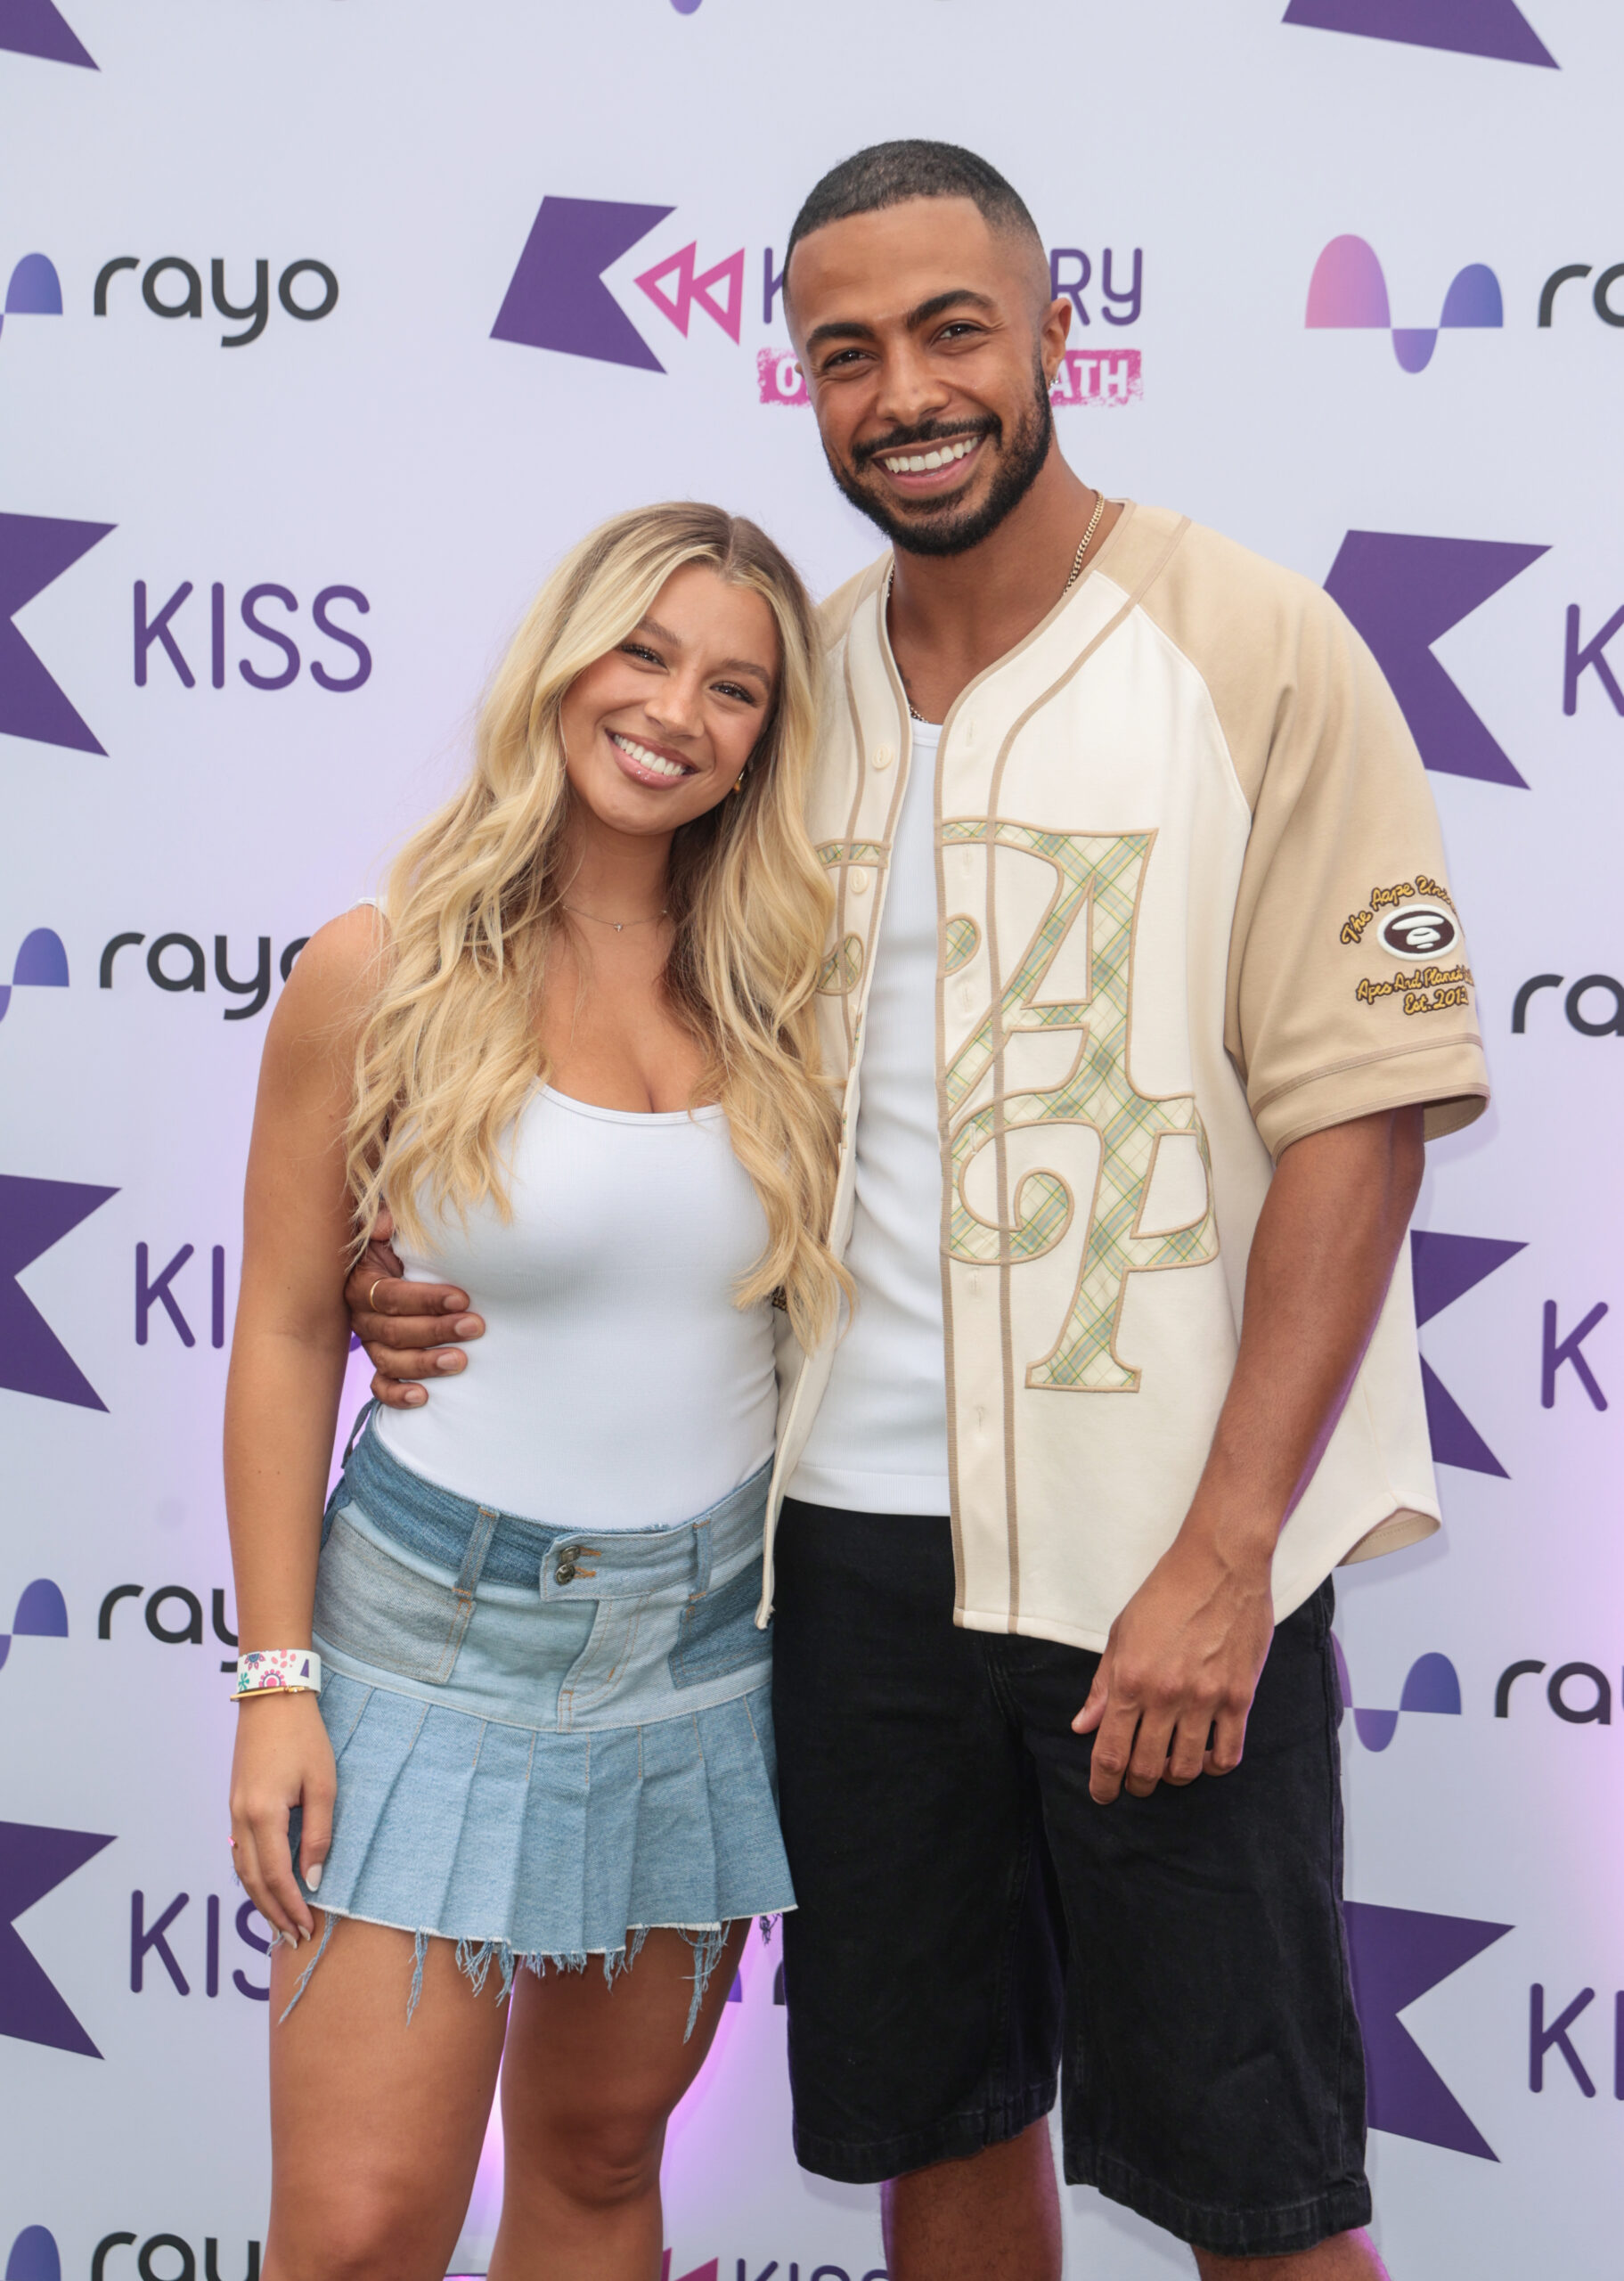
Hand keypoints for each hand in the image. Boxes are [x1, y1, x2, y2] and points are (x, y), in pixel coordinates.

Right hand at [228, 1690, 336, 1940]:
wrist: (272, 1695)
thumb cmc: (304, 1736)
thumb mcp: (323, 1785)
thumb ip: (318, 1835)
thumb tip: (313, 1879)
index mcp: (262, 1815)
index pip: (275, 1877)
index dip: (291, 1907)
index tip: (307, 1929)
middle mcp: (240, 1818)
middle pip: (252, 1881)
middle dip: (273, 1913)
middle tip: (293, 1939)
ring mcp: (232, 1811)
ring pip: (241, 1869)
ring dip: (259, 1899)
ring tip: (280, 1923)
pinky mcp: (234, 1803)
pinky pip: (239, 1851)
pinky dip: (251, 1876)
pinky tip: (264, 1886)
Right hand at [343, 1207, 483, 1408]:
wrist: (401, 1264)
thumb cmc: (403, 1245)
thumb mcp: (392, 1227)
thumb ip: (385, 1220)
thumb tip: (383, 1224)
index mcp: (362, 1283)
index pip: (390, 1296)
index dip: (425, 1300)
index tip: (461, 1297)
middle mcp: (363, 1316)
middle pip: (394, 1331)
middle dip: (436, 1330)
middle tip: (474, 1326)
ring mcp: (371, 1343)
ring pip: (390, 1361)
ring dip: (425, 1364)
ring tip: (460, 1361)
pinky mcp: (381, 1363)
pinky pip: (380, 1386)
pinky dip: (397, 1395)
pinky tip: (423, 1398)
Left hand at [1071, 1531, 1274, 1803]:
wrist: (1219, 1565)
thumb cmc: (1165, 1594)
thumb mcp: (1121, 1634)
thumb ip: (1103, 1685)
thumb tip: (1084, 1726)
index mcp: (1130, 1679)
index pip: (1110, 1751)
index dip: (1104, 1783)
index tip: (1103, 1795)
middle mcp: (1166, 1695)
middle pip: (1147, 1768)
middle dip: (1137, 1784)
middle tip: (1136, 1781)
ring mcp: (1206, 1699)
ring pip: (1187, 1768)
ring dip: (1174, 1776)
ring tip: (1170, 1764)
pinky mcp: (1240, 1697)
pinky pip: (1228, 1753)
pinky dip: (1214, 1766)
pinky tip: (1206, 1757)